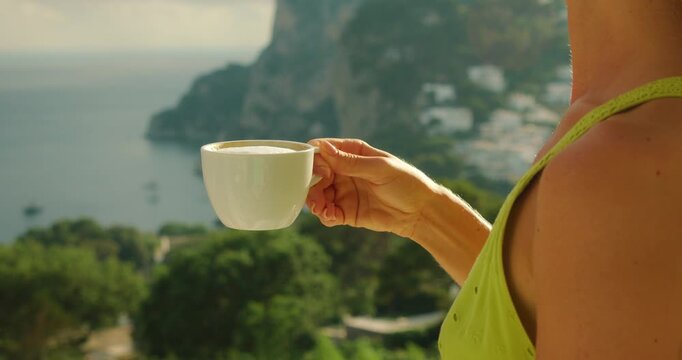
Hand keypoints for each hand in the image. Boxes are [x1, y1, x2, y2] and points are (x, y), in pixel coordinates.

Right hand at [306, 138, 439, 237]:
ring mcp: (344, 192)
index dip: (315, 159)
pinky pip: (328, 213)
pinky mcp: (347, 213)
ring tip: (320, 208)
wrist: (421, 211)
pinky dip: (324, 215)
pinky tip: (329, 216)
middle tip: (316, 194)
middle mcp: (345, 171)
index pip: (324, 150)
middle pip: (316, 174)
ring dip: (314, 202)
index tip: (319, 170)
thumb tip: (323, 148)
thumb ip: (351, 162)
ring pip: (319, 195)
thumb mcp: (379, 168)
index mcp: (353, 153)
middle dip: (311, 183)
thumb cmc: (406, 182)